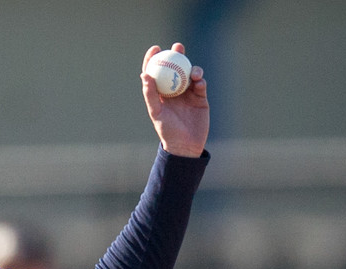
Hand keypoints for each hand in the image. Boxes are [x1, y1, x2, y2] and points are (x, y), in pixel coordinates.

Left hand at [141, 43, 209, 157]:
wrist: (186, 145)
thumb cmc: (167, 130)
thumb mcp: (156, 112)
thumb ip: (150, 94)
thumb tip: (144, 74)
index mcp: (160, 93)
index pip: (156, 72)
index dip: (154, 59)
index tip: (155, 48)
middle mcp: (173, 90)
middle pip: (175, 67)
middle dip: (176, 54)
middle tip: (177, 46)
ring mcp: (188, 93)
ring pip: (190, 73)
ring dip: (191, 67)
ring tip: (192, 70)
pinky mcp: (200, 97)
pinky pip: (201, 84)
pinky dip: (200, 79)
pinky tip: (199, 80)